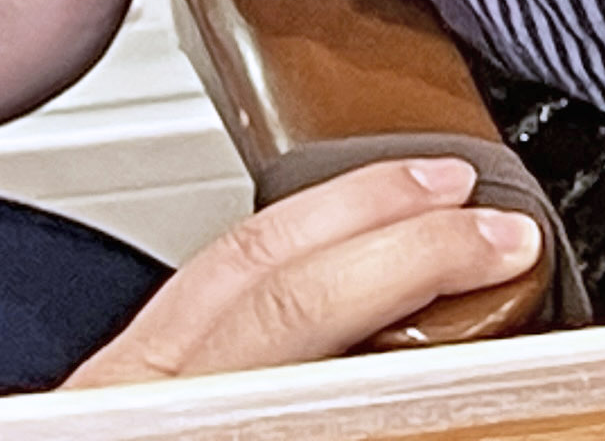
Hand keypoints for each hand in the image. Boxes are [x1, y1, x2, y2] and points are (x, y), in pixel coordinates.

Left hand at [67, 160, 543, 384]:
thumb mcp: (287, 437)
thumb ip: (355, 407)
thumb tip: (442, 374)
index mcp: (172, 412)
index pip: (300, 307)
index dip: (414, 260)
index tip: (501, 247)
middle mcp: (126, 387)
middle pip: (260, 255)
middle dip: (384, 207)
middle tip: (475, 197)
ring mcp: (106, 383)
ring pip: (220, 258)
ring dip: (337, 209)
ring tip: (418, 189)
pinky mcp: (103, 388)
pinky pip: (197, 289)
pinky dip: (282, 248)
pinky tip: (328, 247)